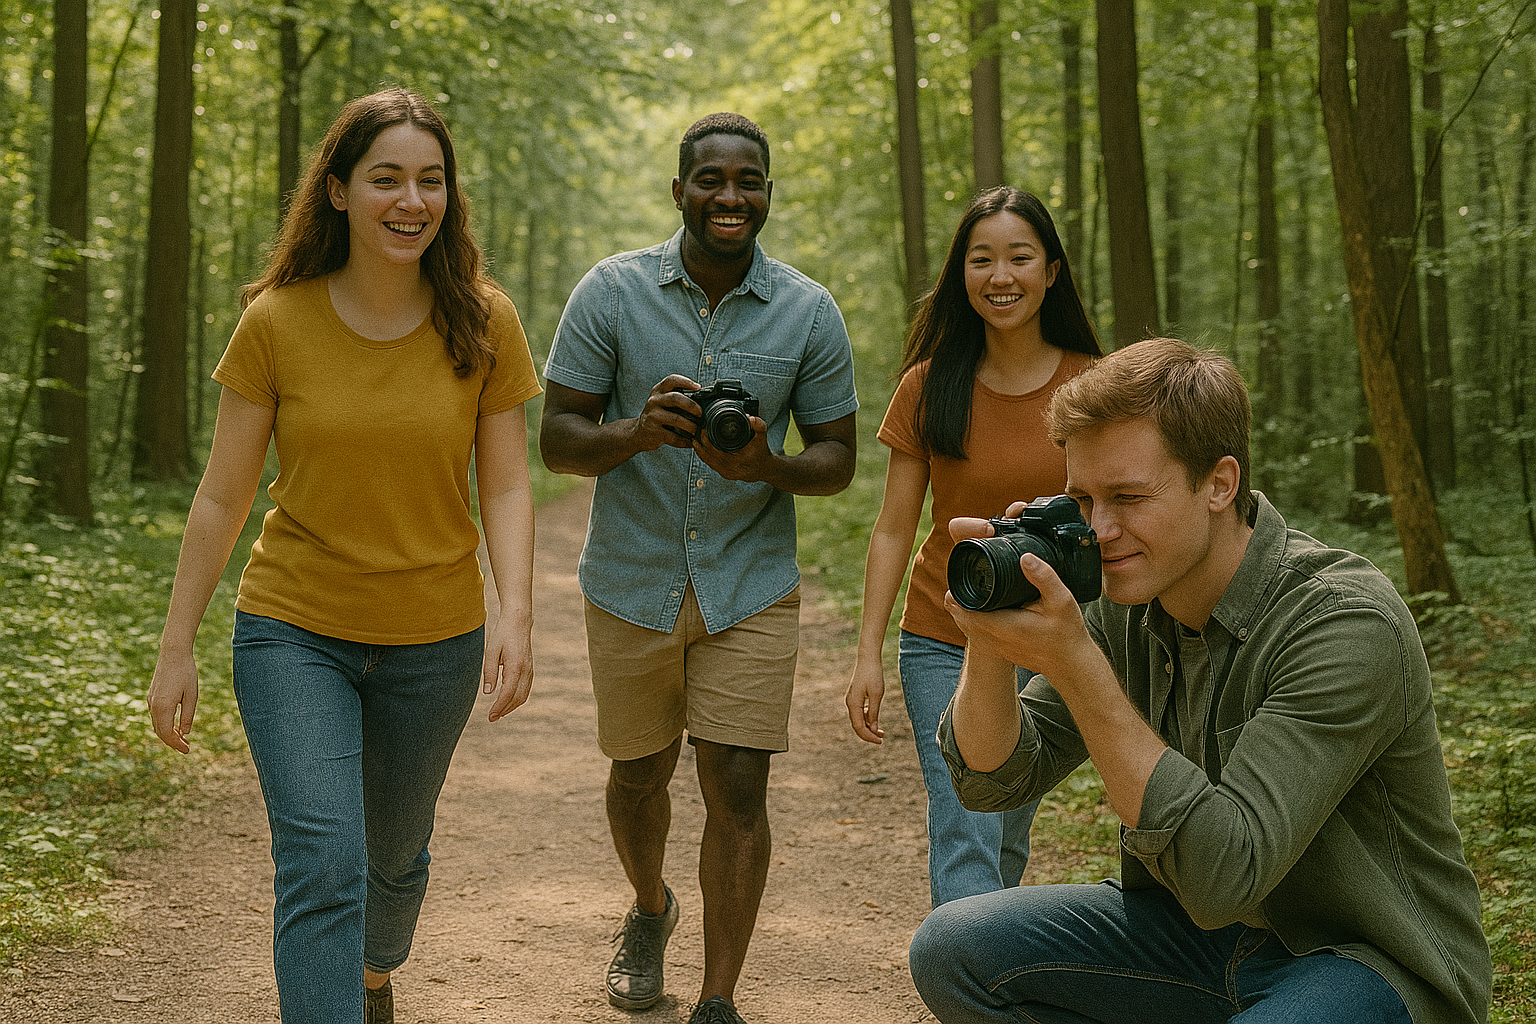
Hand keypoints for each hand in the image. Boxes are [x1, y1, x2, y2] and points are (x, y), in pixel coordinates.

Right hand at [148, 650, 198, 753]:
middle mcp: (153, 706)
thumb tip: (185, 733)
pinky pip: (156, 716)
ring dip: (168, 734)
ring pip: (157, 724)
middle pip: (160, 731)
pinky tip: (175, 725)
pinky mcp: (152, 696)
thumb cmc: (186, 673)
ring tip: (183, 739)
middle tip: (187, 748)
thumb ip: (188, 715)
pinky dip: (165, 724)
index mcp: (163, 707)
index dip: (176, 744)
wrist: (173, 654)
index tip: (187, 750)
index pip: (167, 734)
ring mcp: (151, 701)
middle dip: (172, 742)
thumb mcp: (192, 695)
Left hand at [482, 616, 533, 721]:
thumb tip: (487, 692)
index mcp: (516, 666)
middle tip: (491, 718)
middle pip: (518, 698)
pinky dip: (517, 698)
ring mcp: (530, 669)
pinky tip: (507, 700)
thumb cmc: (502, 634)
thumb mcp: (491, 651)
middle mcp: (526, 670)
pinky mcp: (530, 668)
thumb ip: (489, 673)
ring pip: (524, 695)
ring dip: (512, 706)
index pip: (508, 693)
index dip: (499, 707)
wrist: (518, 621)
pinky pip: (526, 688)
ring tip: (498, 713)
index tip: (490, 716)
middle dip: (505, 710)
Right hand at [630, 374, 704, 452]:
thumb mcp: (663, 402)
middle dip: (692, 405)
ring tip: (697, 430)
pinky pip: (673, 436)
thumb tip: (704, 400)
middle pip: (675, 398)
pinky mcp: (653, 431)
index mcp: (658, 391)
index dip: (686, 382)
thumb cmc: (658, 416)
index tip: (699, 388)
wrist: (639, 433)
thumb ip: (678, 398)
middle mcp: (653, 401)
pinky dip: (685, 440)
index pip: (671, 380)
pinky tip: (690, 441)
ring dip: (691, 426)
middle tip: (701, 413)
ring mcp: (652, 416)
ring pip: (676, 419)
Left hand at [691, 414, 773, 481]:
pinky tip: (699, 447)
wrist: (764, 468)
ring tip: (695, 437)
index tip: (703, 428)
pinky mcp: (724, 474)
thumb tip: (749, 417)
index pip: (715, 450)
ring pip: (707, 461)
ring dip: (699, 449)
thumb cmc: (761, 451)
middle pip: (707, 455)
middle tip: (697, 430)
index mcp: (737, 461)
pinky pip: (710, 464)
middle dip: (700, 442)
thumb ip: (758, 425)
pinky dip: (704, 455)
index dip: (706, 439)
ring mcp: (726, 473)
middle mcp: (730, 469)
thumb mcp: (762, 436)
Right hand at [845, 656, 886, 743]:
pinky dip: (867, 719)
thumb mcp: (877, 695)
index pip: (859, 727)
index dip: (869, 736)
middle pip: (857, 725)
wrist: (868, 659)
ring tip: (881, 732)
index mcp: (853, 704)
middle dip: (868, 734)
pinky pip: (859, 713)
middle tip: (881, 739)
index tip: (880, 741)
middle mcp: (850, 703)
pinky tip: (875, 721)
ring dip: (868, 727)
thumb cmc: (873, 675)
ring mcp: (851, 700)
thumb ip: (874, 713)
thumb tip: (873, 729)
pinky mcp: (855, 697)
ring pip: (858, 719)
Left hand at [943, 546, 1095, 682]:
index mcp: (1000, 625)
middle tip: (970, 579)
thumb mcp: (1061, 600)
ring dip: (966, 608)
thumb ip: (1044, 577)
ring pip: (966, 626)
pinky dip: (976, 619)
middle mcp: (992, 639)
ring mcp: (994, 647)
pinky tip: (986, 607)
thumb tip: (1025, 557)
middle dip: (959, 596)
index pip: (961, 609)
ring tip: (976, 591)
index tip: (965, 575)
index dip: (956, 591)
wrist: (1070, 664)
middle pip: (959, 615)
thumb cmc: (1066, 634)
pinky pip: (977, 633)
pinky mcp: (999, 650)